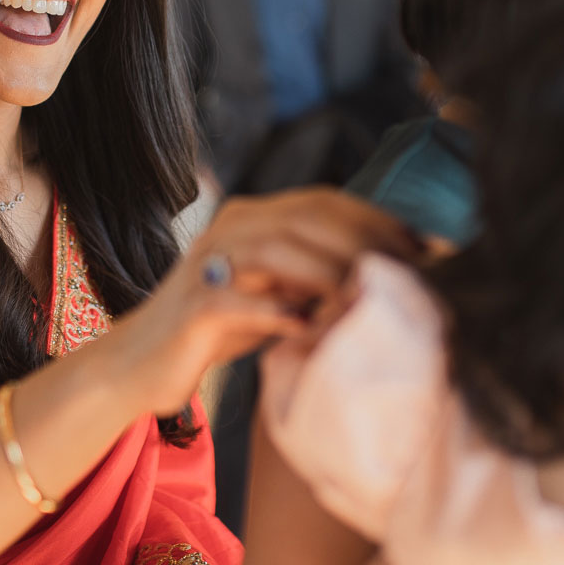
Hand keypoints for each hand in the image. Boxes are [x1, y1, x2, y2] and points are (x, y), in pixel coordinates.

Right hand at [108, 189, 420, 415]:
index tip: (421, 246)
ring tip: (363, 298)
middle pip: (305, 217)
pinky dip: (279, 312)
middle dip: (362, 242)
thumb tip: (388, 274)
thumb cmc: (218, 329)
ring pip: (275, 248)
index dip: (374, 218)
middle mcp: (229, 228)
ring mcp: (207, 264)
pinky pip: (240, 299)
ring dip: (327, 272)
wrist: (142, 363)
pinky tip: (308, 329)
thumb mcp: (275, 293)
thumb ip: (316, 276)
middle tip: (405, 274)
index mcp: (251, 218)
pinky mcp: (193, 305)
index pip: (323, 201)